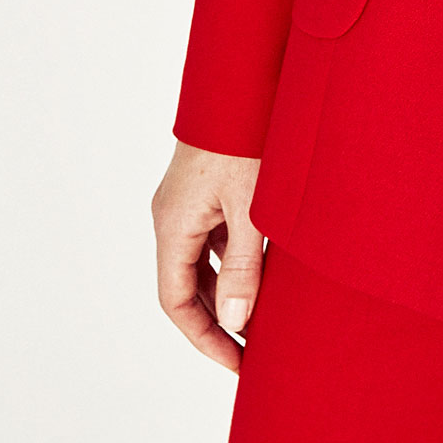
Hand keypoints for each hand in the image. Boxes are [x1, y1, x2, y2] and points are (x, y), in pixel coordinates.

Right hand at [151, 142, 264, 372]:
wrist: (244, 78)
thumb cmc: (247, 137)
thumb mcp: (252, 208)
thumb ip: (245, 267)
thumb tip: (236, 324)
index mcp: (173, 225)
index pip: (176, 302)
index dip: (205, 339)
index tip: (239, 364)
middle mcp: (172, 217)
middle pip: (187, 287)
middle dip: (219, 323)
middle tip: (255, 352)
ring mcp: (188, 203)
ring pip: (202, 264)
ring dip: (230, 293)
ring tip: (267, 319)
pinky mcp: (207, 190)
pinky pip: (215, 239)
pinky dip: (237, 262)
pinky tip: (270, 272)